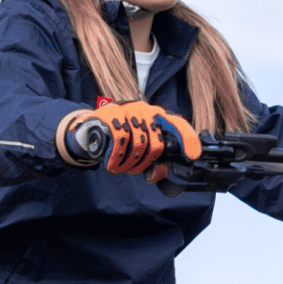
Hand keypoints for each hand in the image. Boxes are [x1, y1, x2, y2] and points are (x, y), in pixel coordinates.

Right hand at [65, 101, 200, 179]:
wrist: (90, 131)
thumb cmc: (120, 142)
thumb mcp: (139, 153)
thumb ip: (153, 163)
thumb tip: (158, 173)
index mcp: (155, 117)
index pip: (177, 124)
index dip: (187, 139)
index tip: (193, 156)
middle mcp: (144, 110)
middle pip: (157, 145)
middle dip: (146, 164)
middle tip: (134, 169)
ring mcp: (128, 110)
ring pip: (139, 145)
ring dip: (130, 165)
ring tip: (122, 168)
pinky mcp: (110, 115)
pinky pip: (120, 142)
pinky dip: (117, 160)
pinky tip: (113, 165)